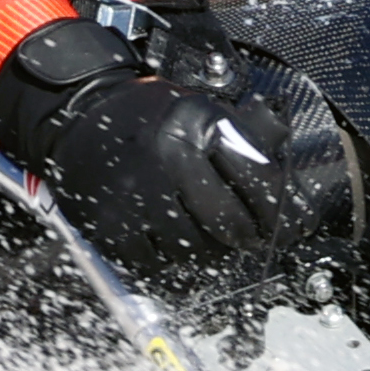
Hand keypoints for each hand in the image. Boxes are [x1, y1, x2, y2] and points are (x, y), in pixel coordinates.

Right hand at [0, 19, 334, 264]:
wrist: (79, 112)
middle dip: (243, 237)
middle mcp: (169, 158)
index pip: (258, 180)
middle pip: (227, 223)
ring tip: (203, 238)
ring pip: (191, 249)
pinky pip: (151, 262)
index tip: (289, 227)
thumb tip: (291, 180)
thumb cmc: (149, 115)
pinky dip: (163, 259)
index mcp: (199, 126)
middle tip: (244, 239)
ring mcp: (137, 194)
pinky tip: (165, 242)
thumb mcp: (201, 108)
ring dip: (204, 252)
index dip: (280, 212)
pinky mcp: (110, 222)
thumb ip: (246, 136)